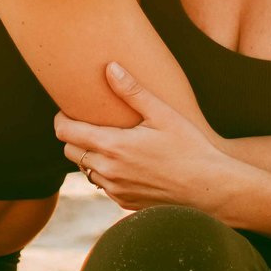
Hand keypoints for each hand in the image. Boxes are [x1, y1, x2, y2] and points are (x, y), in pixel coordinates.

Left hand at [53, 63, 243, 213]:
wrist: (209, 188)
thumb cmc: (189, 147)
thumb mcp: (162, 114)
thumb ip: (132, 91)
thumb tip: (109, 67)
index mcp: (113, 146)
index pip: (66, 133)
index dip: (61, 119)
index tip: (68, 110)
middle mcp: (108, 171)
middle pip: (70, 152)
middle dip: (74, 137)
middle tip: (90, 123)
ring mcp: (115, 190)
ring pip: (85, 170)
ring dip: (90, 156)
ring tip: (110, 142)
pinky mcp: (124, 202)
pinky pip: (103, 185)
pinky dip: (107, 173)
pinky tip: (126, 163)